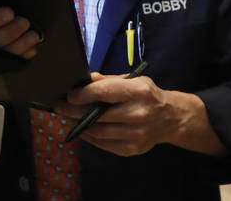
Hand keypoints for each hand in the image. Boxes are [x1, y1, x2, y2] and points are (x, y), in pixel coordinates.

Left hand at [53, 73, 222, 156]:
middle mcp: (138, 113)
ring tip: (69, 117)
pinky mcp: (132, 149)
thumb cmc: (148, 96)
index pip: (105, 92)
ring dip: (79, 125)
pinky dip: (90, 136)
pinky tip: (84, 129)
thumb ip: (109, 81)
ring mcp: (135, 134)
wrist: (171, 119)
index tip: (69, 95)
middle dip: (74, 111)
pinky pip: (103, 144)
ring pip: (97, 132)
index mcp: (140, 91)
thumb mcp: (134, 81)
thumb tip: (84, 81)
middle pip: (97, 115)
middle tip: (60, 107)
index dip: (83, 95)